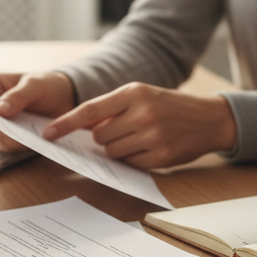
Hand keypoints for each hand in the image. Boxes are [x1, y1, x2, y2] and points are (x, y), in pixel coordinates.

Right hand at [0, 72, 75, 153]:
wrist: (66, 101)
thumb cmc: (47, 86)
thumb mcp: (35, 85)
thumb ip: (18, 96)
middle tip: (6, 124)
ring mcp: (1, 124)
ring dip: (6, 136)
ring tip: (25, 131)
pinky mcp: (11, 139)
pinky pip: (6, 146)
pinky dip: (16, 145)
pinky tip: (29, 139)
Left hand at [41, 82, 236, 168]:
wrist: (208, 118)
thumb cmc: (169, 105)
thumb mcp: (142, 95)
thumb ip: (113, 108)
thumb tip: (83, 126)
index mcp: (134, 93)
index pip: (90, 110)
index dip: (66, 123)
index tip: (48, 133)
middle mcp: (142, 113)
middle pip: (99, 135)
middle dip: (103, 137)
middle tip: (121, 130)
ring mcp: (152, 136)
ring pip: (112, 151)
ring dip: (116, 149)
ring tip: (136, 138)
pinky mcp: (160, 157)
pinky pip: (129, 163)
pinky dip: (132, 158)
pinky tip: (147, 148)